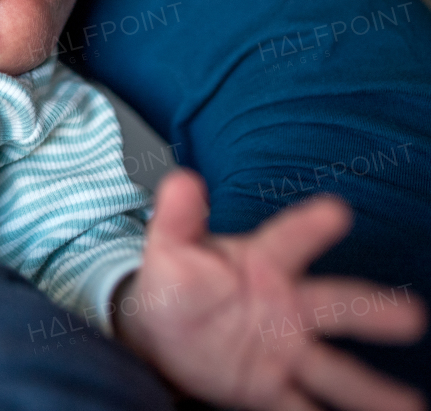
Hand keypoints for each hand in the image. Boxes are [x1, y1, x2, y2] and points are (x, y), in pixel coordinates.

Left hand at [115, 169, 425, 410]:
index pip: (289, 240)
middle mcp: (286, 306)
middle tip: (410, 315)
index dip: (310, 226)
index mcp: (262, 264)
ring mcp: (284, 349)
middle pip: (333, 305)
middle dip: (371, 310)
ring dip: (370, 386)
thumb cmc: (177, 283)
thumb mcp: (169, 247)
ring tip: (410, 404)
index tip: (335, 212)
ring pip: (333, 368)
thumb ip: (178, 216)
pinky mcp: (272, 387)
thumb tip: (183, 180)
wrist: (161, 333)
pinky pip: (303, 407)